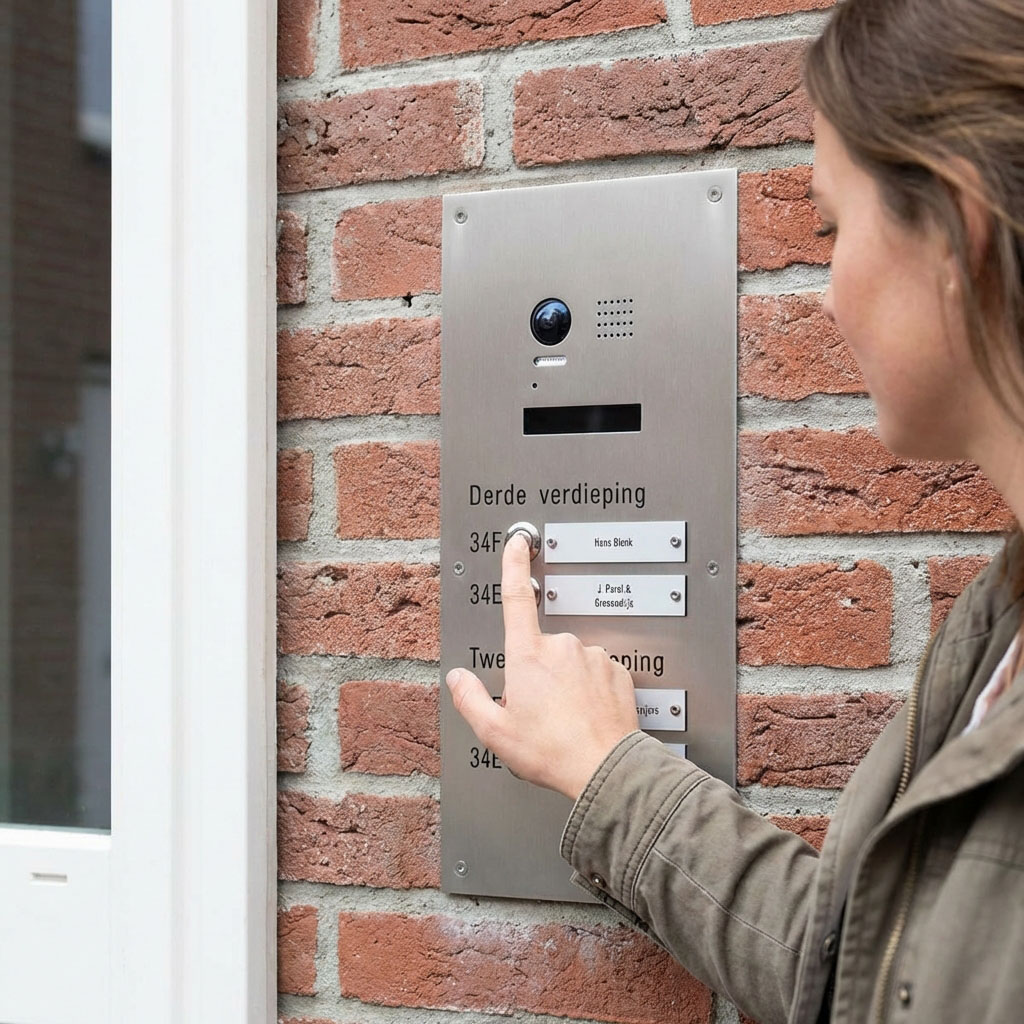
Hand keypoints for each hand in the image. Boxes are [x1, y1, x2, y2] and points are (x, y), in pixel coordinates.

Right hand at [446, 533, 639, 800]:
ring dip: (566, 683)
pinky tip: (586, 716)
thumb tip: (459, 679)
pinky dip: (590, 690)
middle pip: (541, 648)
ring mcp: (593, 657)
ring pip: (571, 662)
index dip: (513, 565)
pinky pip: (596, 674)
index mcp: (528, 655)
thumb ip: (471, 699)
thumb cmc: (551, 752)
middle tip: (538, 711)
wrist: (605, 769)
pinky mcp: (618, 671)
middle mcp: (563, 647)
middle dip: (537, 672)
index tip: (517, 543)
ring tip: (566, 719)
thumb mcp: (495, 732)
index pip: (516, 598)